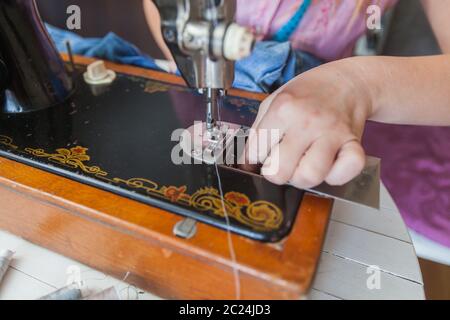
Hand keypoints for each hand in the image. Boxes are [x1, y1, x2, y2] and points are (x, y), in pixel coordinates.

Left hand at [245, 60, 371, 188]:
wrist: (348, 82)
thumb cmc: (308, 93)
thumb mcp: (274, 101)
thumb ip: (258, 131)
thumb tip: (246, 163)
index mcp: (284, 108)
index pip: (256, 152)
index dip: (255, 157)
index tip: (263, 153)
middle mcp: (307, 121)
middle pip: (280, 172)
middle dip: (276, 173)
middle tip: (282, 163)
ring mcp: (332, 133)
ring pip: (310, 176)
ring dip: (303, 177)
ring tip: (303, 165)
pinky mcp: (353, 143)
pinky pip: (345, 172)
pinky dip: (336, 176)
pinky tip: (328, 165)